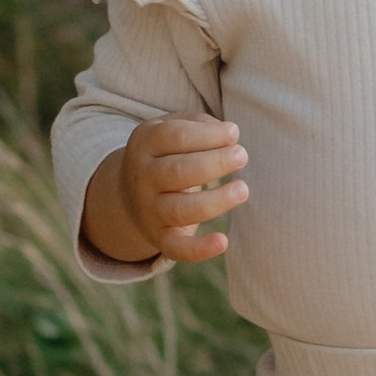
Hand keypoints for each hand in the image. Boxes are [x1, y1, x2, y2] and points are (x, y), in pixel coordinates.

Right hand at [82, 114, 248, 264]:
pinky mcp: (160, 237)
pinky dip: (199, 250)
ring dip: (216, 201)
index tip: (234, 133)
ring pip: (180, 210)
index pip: (176, 137)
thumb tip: (228, 136)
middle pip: (178, 171)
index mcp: (145, 143)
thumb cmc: (169, 152)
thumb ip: (201, 125)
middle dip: (215, 163)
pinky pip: (176, 248)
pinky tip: (223, 242)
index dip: (209, 135)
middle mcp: (142, 177)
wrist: (132, 192)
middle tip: (242, 156)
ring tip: (242, 189)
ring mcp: (149, 209)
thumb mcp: (175, 127)